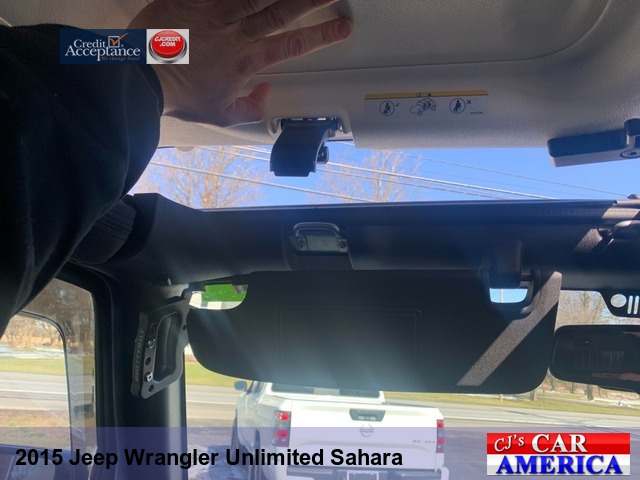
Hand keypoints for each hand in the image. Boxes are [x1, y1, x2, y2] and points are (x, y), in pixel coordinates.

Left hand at [129, 0, 351, 126]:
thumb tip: (265, 94)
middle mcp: (237, 33)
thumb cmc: (180, 96)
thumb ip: (249, 108)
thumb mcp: (219, 114)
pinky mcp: (192, 0)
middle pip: (280, 12)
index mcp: (247, 61)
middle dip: (311, 0)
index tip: (344, 26)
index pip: (291, 45)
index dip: (321, 36)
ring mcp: (215, 13)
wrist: (141, 78)